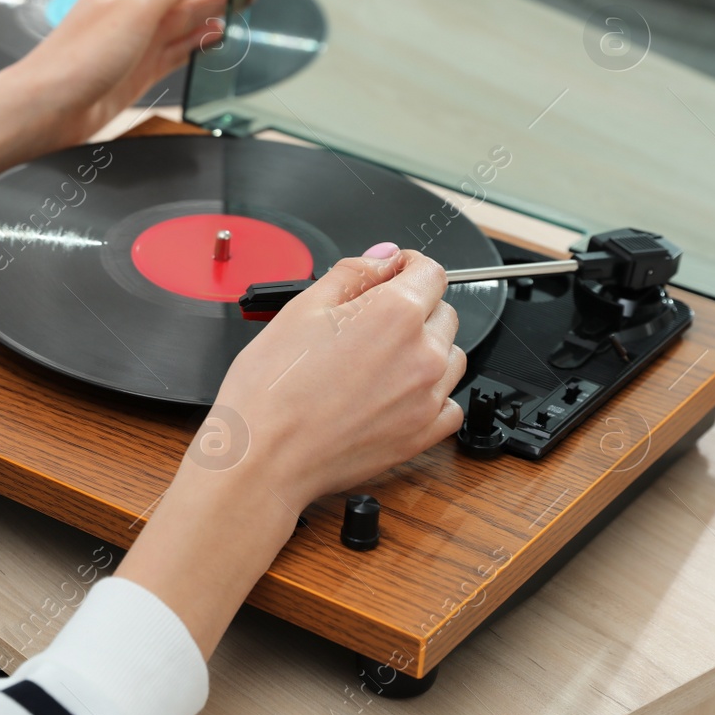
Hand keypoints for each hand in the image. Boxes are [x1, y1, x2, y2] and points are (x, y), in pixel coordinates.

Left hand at [11, 0, 265, 145]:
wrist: (50, 108)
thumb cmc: (77, 57)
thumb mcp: (133, 11)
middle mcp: (135, 6)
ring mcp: (140, 38)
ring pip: (190, 15)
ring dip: (220, 3)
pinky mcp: (142, 68)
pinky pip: (181, 48)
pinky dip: (203, 40)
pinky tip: (220, 33)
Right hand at [115, 245, 465, 657]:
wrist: (263, 457)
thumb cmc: (271, 389)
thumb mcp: (301, 309)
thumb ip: (352, 274)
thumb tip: (383, 257)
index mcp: (395, 313)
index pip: (432, 271)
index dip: (408, 266)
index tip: (393, 273)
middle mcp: (423, 353)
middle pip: (443, 312)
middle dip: (415, 307)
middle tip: (369, 322)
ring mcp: (428, 398)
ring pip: (450, 357)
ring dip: (426, 349)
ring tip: (377, 361)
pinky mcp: (423, 435)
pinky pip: (449, 404)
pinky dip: (431, 394)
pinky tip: (394, 394)